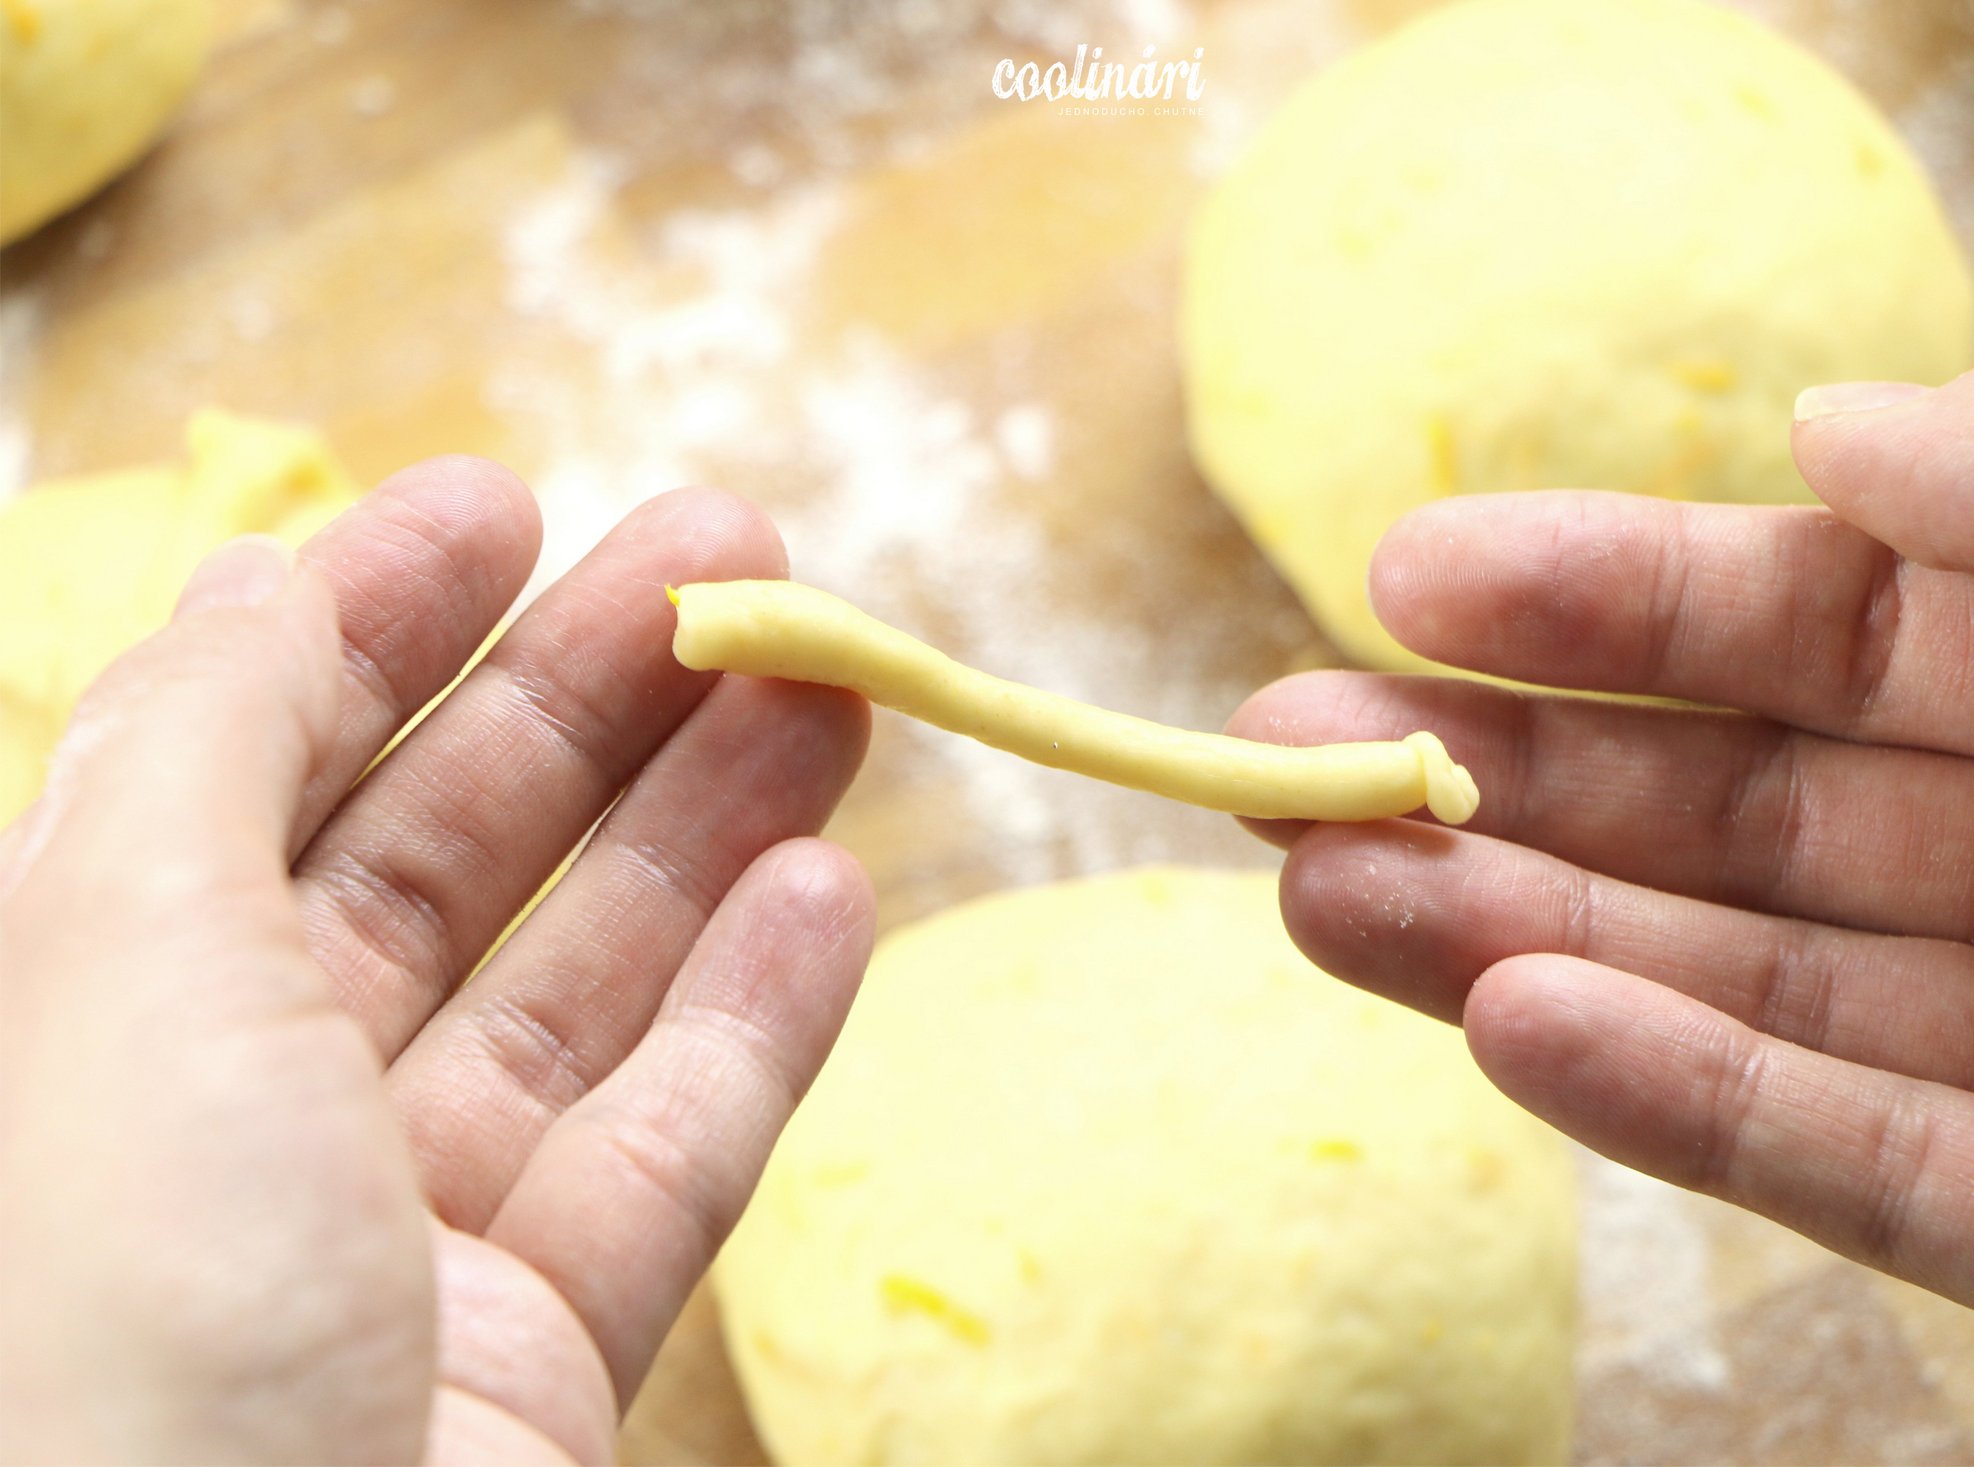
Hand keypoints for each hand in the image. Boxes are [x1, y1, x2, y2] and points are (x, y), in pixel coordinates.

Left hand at [0, 463, 873, 1462]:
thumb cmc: (100, 1314)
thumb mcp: (112, 960)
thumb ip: (201, 747)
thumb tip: (270, 581)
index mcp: (89, 1009)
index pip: (243, 765)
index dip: (377, 619)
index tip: (517, 500)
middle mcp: (236, 1117)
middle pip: (442, 858)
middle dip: (592, 692)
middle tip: (744, 554)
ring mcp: (400, 1246)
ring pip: (583, 992)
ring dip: (710, 826)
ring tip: (835, 681)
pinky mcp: (542, 1360)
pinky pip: (668, 1156)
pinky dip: (758, 1018)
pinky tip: (833, 890)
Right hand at [1231, 348, 1973, 1399]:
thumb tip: (1828, 435)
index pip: (1829, 618)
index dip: (1611, 596)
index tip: (1409, 583)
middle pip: (1750, 806)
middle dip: (1507, 778)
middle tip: (1282, 760)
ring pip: (1762, 986)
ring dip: (1523, 936)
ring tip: (1312, 898)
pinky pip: (1868, 1163)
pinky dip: (1681, 1101)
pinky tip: (1506, 1025)